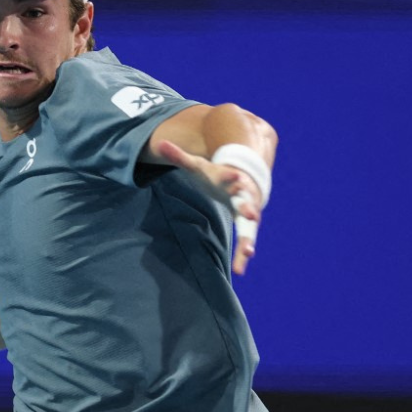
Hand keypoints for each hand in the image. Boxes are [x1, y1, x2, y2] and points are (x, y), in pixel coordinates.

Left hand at [156, 140, 263, 274]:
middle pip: (248, 201)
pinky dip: (243, 253)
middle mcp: (244, 196)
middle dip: (250, 207)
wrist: (243, 178)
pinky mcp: (248, 225)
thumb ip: (179, 156)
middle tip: (252, 214)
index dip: (232, 176)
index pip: (231, 176)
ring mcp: (248, 211)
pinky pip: (247, 240)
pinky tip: (239, 269)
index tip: (235, 176)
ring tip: (248, 253)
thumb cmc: (216, 174)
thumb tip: (158, 143)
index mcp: (230, 178)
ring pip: (251, 226)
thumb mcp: (197, 165)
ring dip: (249, 239)